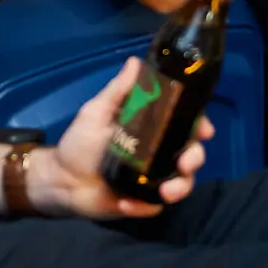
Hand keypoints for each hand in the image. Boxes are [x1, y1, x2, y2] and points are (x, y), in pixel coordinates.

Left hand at [37, 57, 212, 218]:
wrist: (61, 180)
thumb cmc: (80, 142)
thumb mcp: (96, 112)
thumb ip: (118, 91)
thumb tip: (135, 61)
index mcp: (150, 129)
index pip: (184, 124)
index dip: (199, 125)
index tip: (205, 129)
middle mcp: (157, 153)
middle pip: (190, 154)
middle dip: (194, 158)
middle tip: (184, 162)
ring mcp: (152, 179)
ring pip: (181, 183)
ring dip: (180, 187)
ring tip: (165, 192)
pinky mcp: (142, 202)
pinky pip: (155, 206)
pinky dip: (146, 206)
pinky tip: (127, 202)